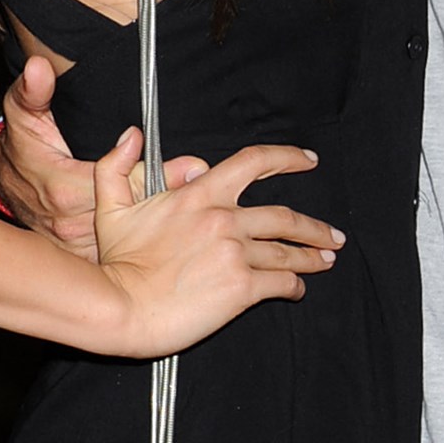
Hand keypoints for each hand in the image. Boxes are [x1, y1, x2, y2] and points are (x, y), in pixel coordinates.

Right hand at [0, 55, 215, 258]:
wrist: (5, 182)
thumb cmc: (22, 147)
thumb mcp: (24, 113)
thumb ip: (34, 91)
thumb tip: (39, 69)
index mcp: (64, 188)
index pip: (123, 183)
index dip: (160, 174)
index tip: (194, 167)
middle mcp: (70, 222)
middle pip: (135, 215)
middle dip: (170, 204)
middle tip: (207, 193)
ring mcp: (76, 244)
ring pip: (132, 240)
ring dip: (161, 232)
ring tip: (196, 222)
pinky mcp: (81, 256)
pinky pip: (120, 256)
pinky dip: (143, 249)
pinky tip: (169, 243)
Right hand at [93, 133, 342, 355]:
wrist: (121, 306)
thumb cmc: (117, 262)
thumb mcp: (111, 205)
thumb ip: (118, 165)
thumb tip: (131, 135)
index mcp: (200, 195)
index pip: (254, 162)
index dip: (287, 158)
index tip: (308, 160)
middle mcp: (225, 220)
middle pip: (285, 217)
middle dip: (314, 227)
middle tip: (333, 235)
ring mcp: (237, 254)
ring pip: (287, 252)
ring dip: (312, 257)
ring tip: (326, 260)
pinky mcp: (242, 288)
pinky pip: (281, 283)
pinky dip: (294, 285)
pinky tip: (298, 289)